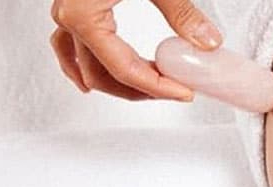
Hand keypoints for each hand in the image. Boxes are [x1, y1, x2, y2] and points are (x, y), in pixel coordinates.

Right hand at [49, 0, 222, 101]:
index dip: (158, 88)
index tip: (185, 92)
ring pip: (84, 67)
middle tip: (176, 91)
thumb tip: (208, 42)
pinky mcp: (71, 7)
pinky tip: (95, 81)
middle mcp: (68, 19)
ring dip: (116, 83)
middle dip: (141, 90)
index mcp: (84, 16)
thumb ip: (182, 13)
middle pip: (103, 76)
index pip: (125, 70)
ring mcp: (65, 14)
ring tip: (151, 88)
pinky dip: (82, 67)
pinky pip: (67, 48)